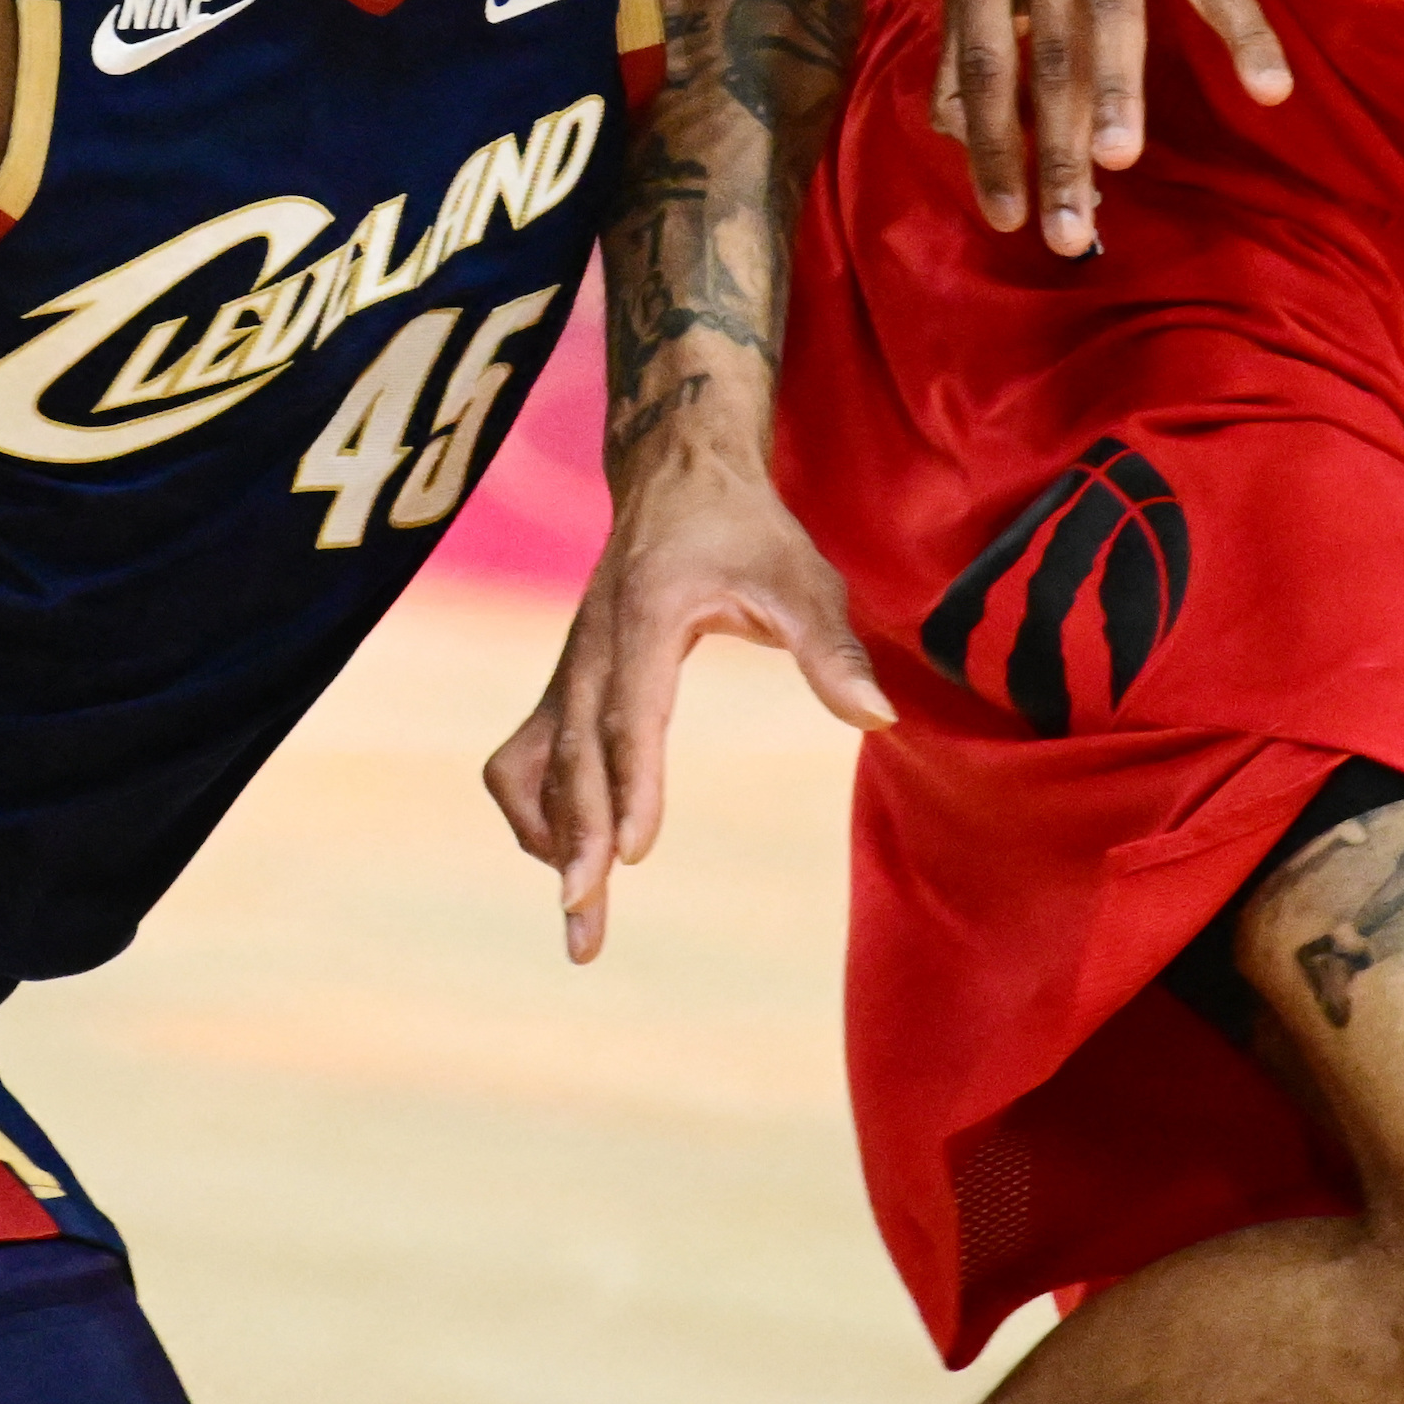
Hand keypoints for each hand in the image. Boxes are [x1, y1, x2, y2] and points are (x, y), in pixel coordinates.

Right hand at [482, 431, 891, 962]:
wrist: (677, 477)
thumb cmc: (748, 531)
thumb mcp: (804, 579)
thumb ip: (833, 650)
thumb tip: (878, 720)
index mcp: (645, 616)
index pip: (630, 713)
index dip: (630, 784)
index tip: (631, 856)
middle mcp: (591, 650)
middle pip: (571, 757)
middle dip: (575, 845)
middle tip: (584, 926)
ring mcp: (568, 670)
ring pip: (532, 766)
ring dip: (548, 840)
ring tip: (582, 914)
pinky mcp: (562, 687)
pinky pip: (525, 759)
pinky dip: (538, 811)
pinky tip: (572, 854)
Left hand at [933, 0, 1284, 257]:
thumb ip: (968, 28)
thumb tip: (948, 128)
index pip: (983, 59)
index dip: (990, 143)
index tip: (1001, 215)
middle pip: (1048, 51)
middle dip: (1054, 149)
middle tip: (1064, 233)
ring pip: (1117, 15)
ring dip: (1118, 94)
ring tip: (1117, 167)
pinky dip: (1248, 35)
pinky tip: (1267, 91)